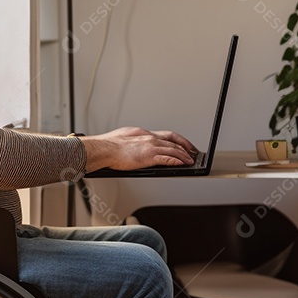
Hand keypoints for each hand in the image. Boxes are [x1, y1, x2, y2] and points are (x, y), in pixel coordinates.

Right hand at [80, 127, 198, 171]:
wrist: (105, 149)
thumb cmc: (109, 146)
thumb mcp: (124, 138)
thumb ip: (133, 141)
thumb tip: (134, 147)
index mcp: (143, 133)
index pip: (166, 135)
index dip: (178, 139)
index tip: (183, 143)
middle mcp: (150, 138)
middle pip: (173, 141)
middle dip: (185, 147)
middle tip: (192, 152)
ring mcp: (151, 147)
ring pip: (173, 150)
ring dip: (184, 156)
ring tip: (190, 160)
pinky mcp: (150, 157)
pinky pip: (168, 159)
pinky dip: (177, 162)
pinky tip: (182, 164)